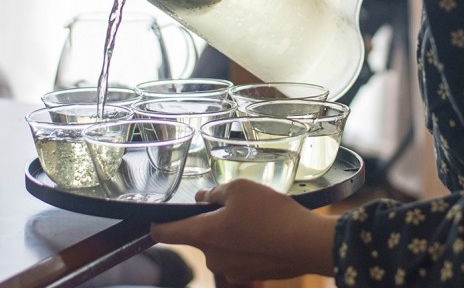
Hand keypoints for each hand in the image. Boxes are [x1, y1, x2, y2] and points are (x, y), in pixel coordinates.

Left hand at [150, 179, 337, 282]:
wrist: (306, 243)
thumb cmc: (271, 213)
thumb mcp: (241, 188)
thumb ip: (215, 192)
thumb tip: (204, 199)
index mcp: (203, 234)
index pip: (165, 233)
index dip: (158, 222)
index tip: (157, 216)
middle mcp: (212, 257)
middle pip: (199, 235)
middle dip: (211, 219)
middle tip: (235, 204)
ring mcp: (230, 270)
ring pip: (221, 245)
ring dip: (230, 232)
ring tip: (257, 217)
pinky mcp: (248, 275)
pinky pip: (239, 255)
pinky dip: (246, 244)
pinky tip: (266, 232)